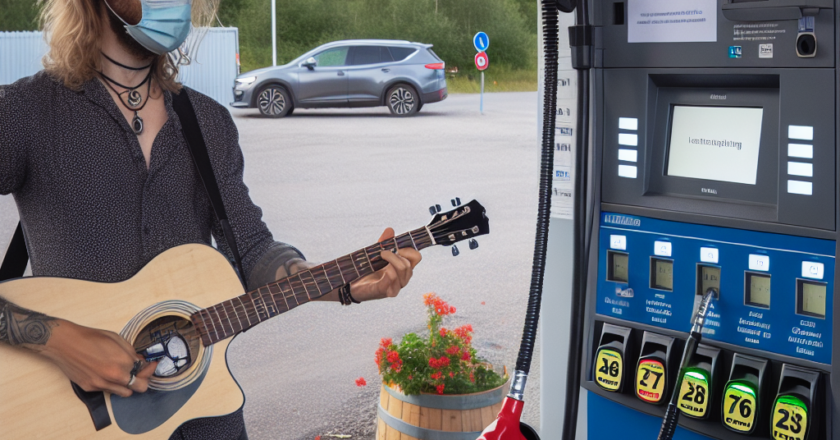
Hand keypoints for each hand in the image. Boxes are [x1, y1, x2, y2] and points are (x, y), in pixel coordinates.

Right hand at [39, 320, 156, 396]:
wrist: (64, 343)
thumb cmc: (90, 337)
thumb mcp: (116, 339)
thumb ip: (131, 352)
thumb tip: (140, 361)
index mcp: (123, 362)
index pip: (145, 371)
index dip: (149, 367)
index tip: (151, 364)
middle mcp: (114, 376)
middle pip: (140, 387)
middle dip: (143, 380)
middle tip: (141, 372)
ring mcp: (102, 384)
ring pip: (125, 393)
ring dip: (129, 385)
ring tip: (125, 374)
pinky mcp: (90, 388)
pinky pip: (108, 390)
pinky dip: (113, 384)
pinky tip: (108, 374)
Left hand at [350, 227, 421, 300]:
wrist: (353, 286)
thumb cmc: (367, 271)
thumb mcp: (375, 255)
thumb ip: (384, 243)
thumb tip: (390, 229)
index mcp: (403, 268)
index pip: (416, 257)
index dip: (409, 249)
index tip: (397, 246)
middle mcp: (402, 278)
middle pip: (409, 264)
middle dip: (396, 255)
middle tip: (383, 252)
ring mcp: (395, 287)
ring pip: (402, 271)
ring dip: (392, 260)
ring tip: (381, 256)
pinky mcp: (385, 292)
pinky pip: (392, 280)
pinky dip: (388, 272)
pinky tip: (382, 270)